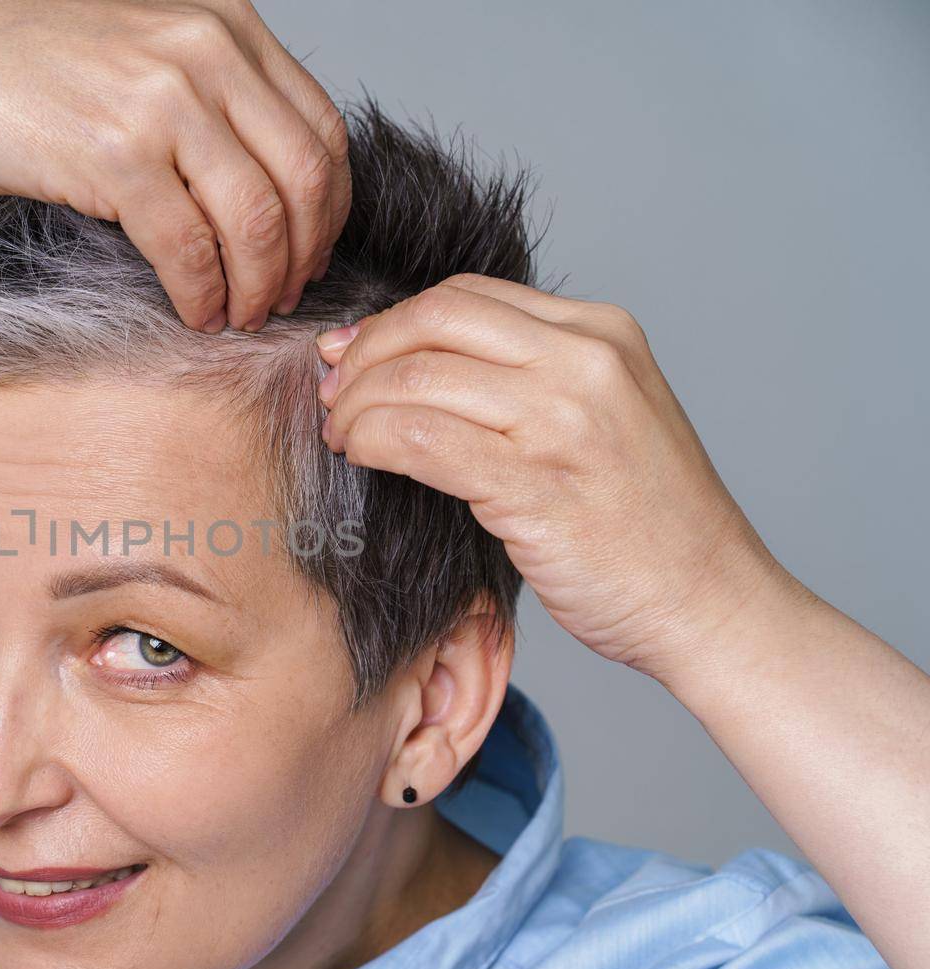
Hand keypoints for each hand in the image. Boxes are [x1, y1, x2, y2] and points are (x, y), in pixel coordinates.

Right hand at [0, 0, 350, 332]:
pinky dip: (201, 293)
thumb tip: (270, 189)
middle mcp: (205, 50)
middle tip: (282, 296)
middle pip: (303, 178)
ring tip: (239, 313)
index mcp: (226, 24)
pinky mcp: (114, 153)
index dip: (328, 208)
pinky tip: (194, 311)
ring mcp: (162, 99)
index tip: (311, 251)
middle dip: (301, 255)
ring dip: (257, 284)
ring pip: (255, 219)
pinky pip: (187, 246)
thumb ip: (212, 94)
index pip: (321, 129)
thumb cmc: (29, 64)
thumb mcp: (146, 50)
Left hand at [316, 273, 797, 683]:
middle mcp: (586, 361)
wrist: (710, 602)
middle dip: (364, 353)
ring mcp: (563, 418)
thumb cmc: (646, 524)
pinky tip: (362, 457)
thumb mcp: (605, 416)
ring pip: (416, 377)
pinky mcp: (535, 481)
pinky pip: (419, 438)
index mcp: (603, 332)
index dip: (393, 322)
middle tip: (332, 393)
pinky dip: (371, 440)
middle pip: (433, 320)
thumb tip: (415, 363)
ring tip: (340, 435)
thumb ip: (528, 380)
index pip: (465, 295)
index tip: (353, 355)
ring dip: (356, 404)